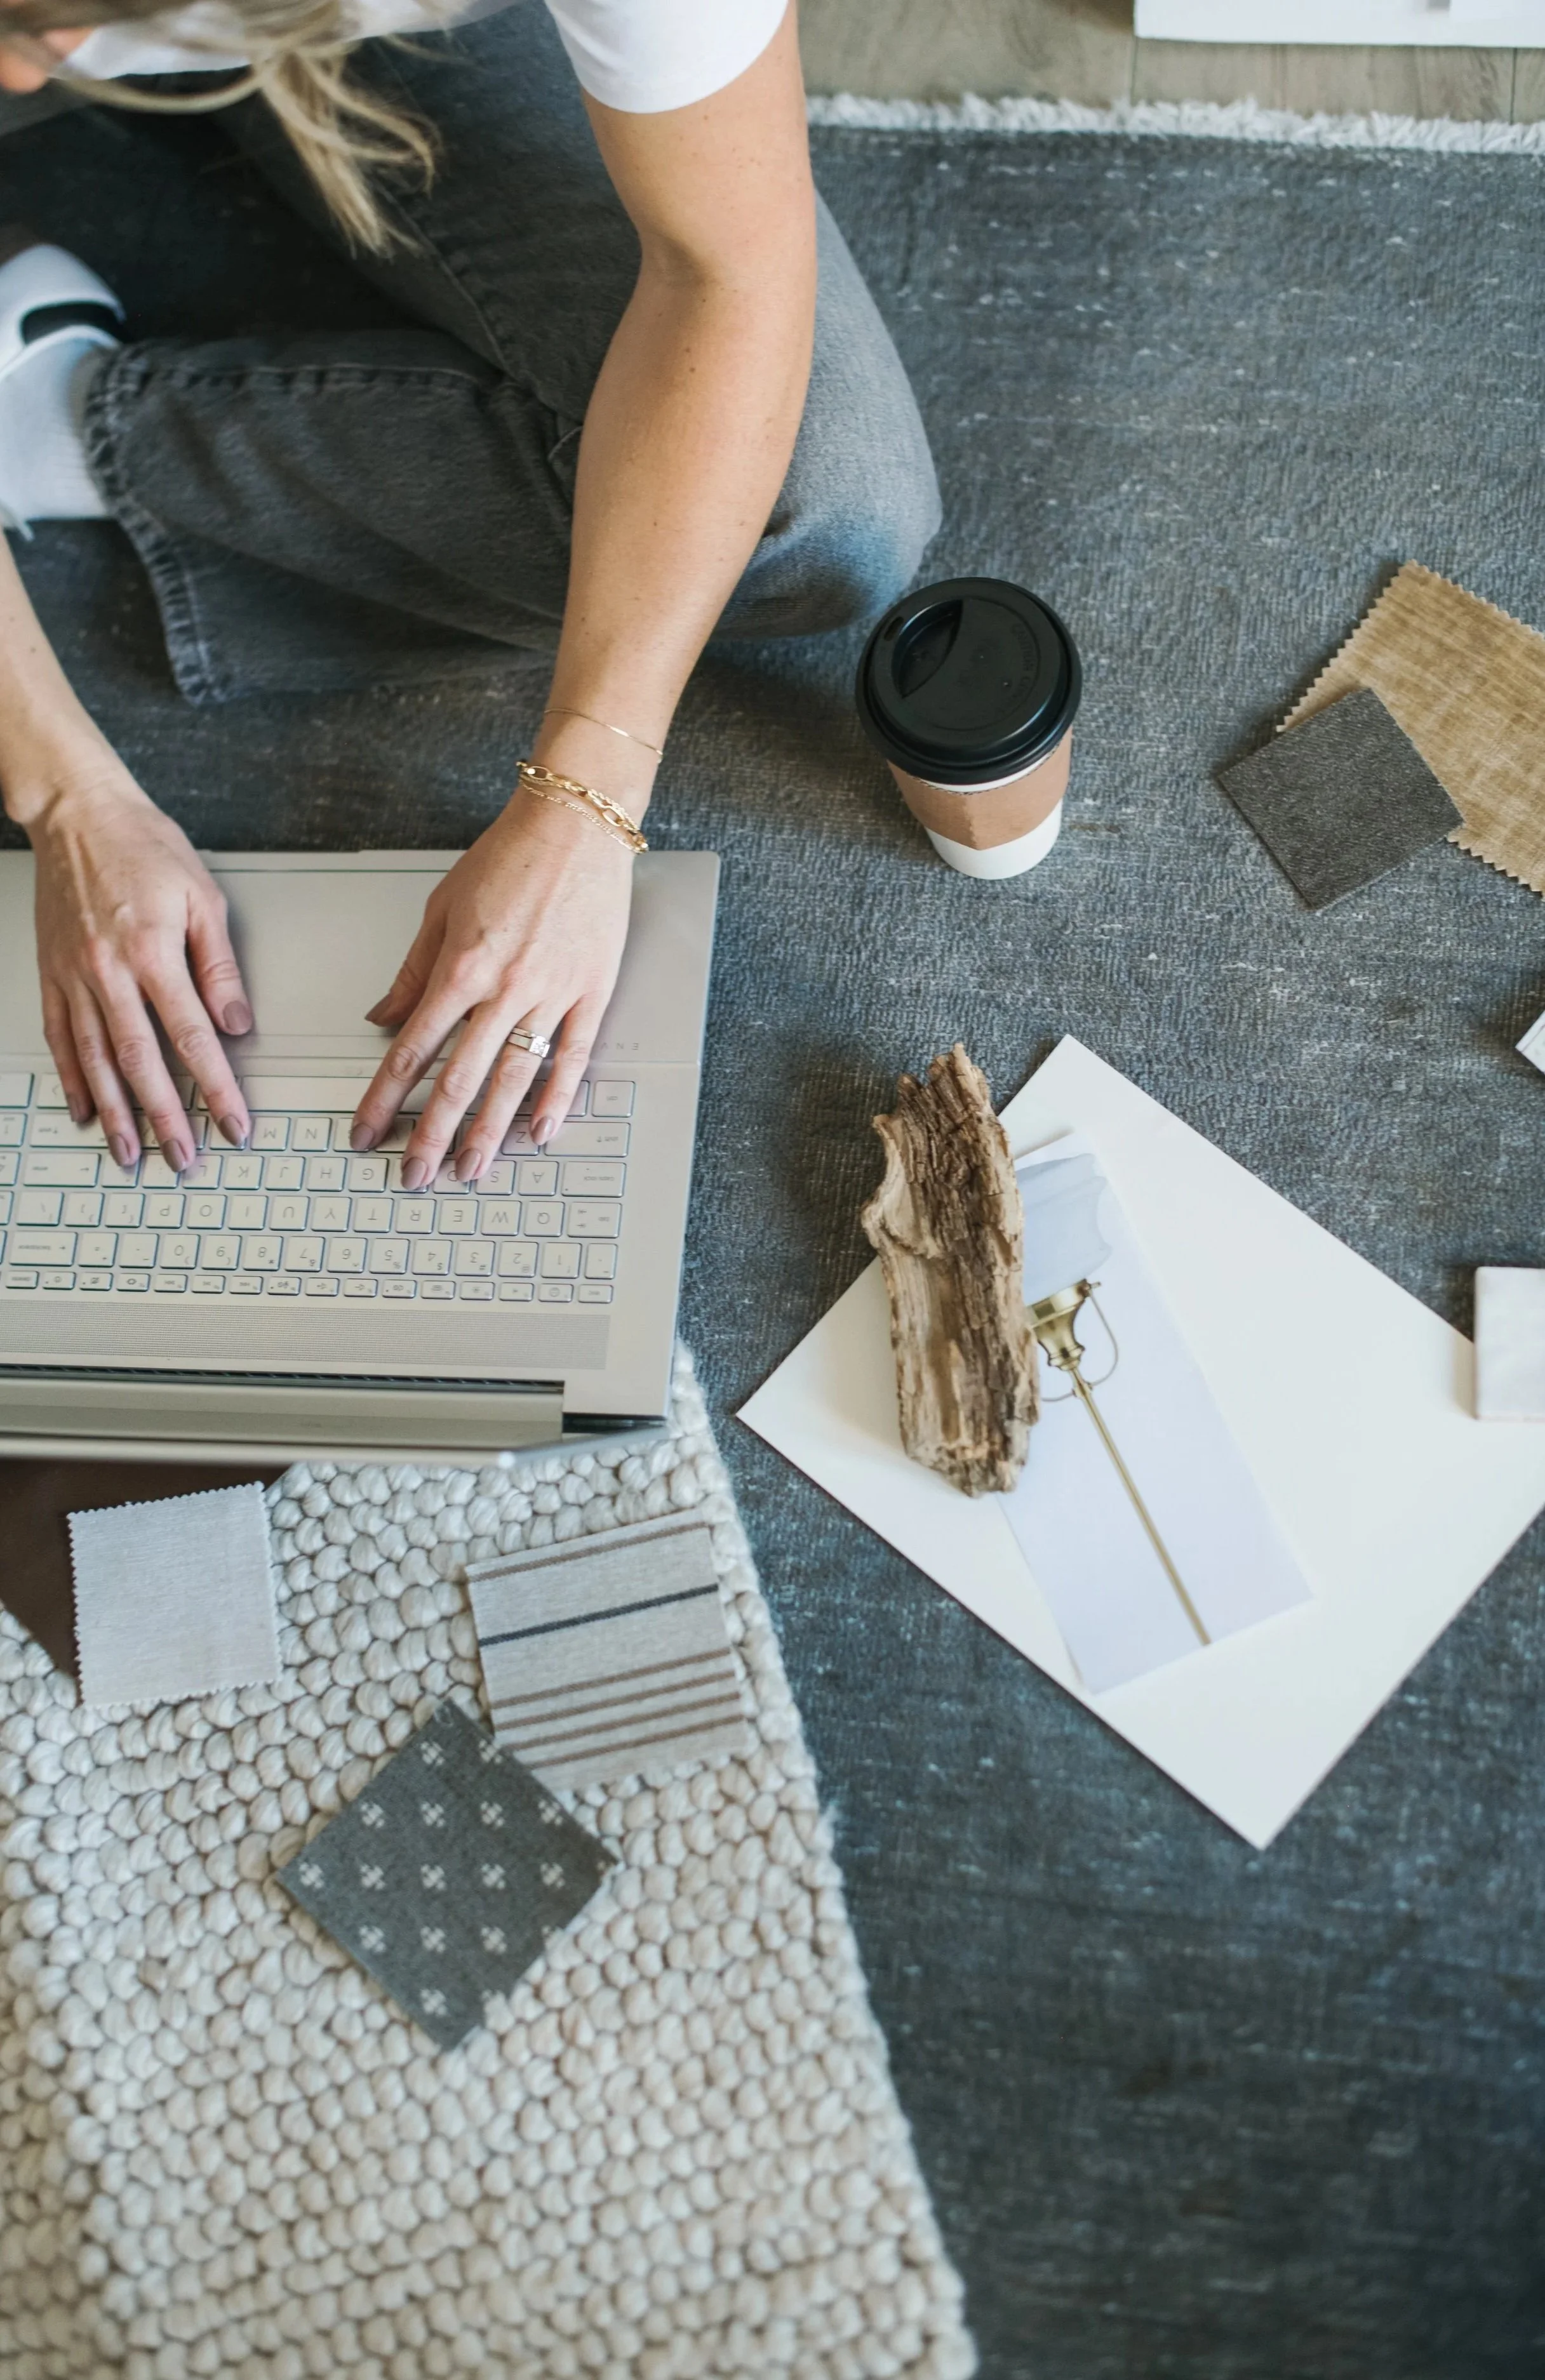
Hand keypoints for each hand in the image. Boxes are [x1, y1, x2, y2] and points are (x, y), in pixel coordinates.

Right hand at [29, 762, 253, 1169]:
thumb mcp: (204, 897)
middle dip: (165, 1118)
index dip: (218, 1088)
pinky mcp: (52, 975)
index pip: (193, 1039)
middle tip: (184, 1159)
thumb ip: (221, 967)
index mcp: (153, 953)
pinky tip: (84, 1111)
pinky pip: (60, 1038)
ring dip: (116, 1114)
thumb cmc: (145, 847)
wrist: (78, 814)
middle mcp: (108, 972)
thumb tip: (238, 1024)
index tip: (235, 1124)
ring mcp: (74, 977)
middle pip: (141, 1063)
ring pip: (96, 1061)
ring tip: (132, 1154)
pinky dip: (73, 1080)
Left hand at [351, 789, 633, 1185]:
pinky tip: (540, 1132)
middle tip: (414, 1177)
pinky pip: (573, 1057)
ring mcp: (552, 995)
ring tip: (471, 1171)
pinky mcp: (592, 992)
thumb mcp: (442, 908)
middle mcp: (504, 989)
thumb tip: (382, 1019)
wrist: (576, 825)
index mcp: (460, 967)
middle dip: (432, 1135)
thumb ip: (413, 971)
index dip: (384, 1098)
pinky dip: (556, 1099)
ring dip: (490, 1132)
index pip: (411, 1050)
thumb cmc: (508, 857)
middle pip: (460, 1079)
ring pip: (515, 1079)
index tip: (365, 1133)